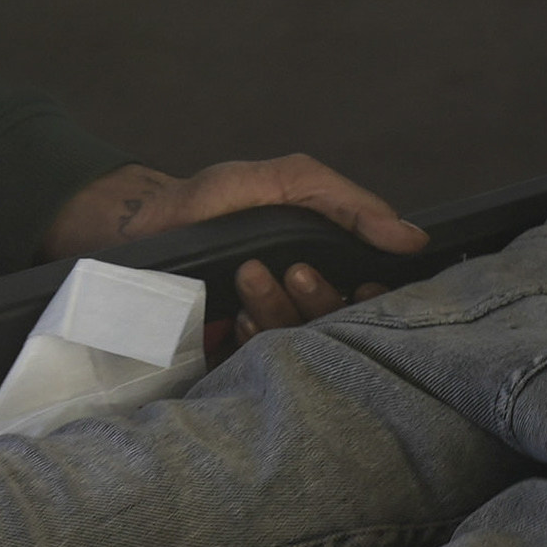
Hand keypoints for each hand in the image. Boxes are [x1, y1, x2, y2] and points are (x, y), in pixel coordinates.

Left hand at [52, 156, 430, 329]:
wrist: (136, 229)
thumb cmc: (210, 202)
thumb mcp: (284, 180)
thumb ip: (346, 202)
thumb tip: (410, 238)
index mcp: (325, 266)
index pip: (372, 298)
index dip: (374, 297)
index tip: (359, 282)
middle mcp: (302, 305)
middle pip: (340, 324)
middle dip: (320, 298)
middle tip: (291, 271)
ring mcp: (268, 333)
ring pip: (302, 344)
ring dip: (280, 311)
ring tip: (248, 276)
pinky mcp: (232, 358)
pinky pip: (261, 366)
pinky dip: (255, 340)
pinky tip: (237, 318)